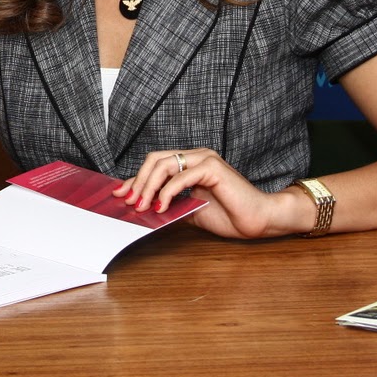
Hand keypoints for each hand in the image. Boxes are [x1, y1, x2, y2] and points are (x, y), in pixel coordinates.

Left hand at [115, 148, 304, 239]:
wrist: (256, 220)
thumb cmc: (228, 215)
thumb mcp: (190, 211)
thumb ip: (170, 205)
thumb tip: (143, 209)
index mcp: (191, 164)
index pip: (155, 165)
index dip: (136, 179)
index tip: (120, 194)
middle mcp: (196, 156)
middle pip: (155, 159)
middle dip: (138, 181)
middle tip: (130, 202)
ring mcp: (205, 159)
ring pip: (165, 164)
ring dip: (148, 186)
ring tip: (143, 206)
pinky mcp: (213, 168)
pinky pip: (182, 175)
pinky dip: (168, 192)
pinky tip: (162, 206)